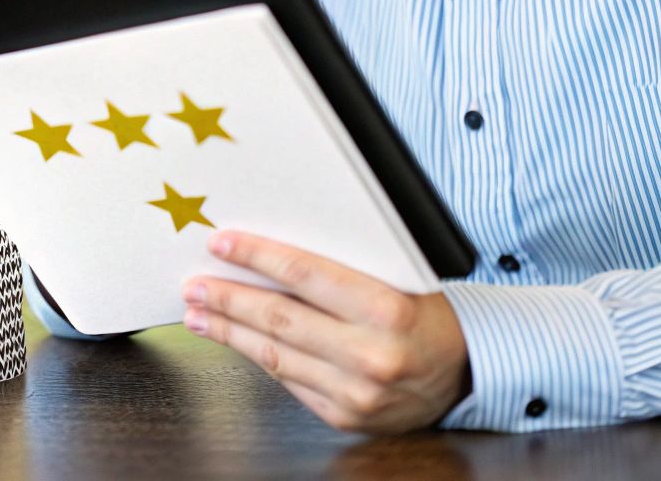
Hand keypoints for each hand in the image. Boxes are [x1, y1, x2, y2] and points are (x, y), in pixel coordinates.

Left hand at [182, 231, 469, 433]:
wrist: (466, 371)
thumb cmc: (426, 312)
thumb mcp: (397, 277)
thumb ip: (342, 266)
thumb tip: (270, 250)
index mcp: (388, 310)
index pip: (304, 274)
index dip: (256, 257)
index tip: (221, 243)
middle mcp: (371, 355)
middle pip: (279, 318)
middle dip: (228, 298)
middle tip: (194, 284)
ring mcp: (356, 393)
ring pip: (274, 355)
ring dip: (228, 331)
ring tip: (198, 313)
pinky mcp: (345, 416)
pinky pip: (288, 381)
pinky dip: (257, 357)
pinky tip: (235, 340)